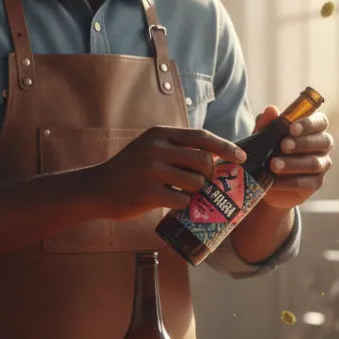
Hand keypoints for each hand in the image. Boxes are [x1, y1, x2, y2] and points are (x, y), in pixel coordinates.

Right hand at [81, 126, 246, 220]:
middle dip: (211, 175)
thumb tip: (217, 156)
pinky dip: (183, 205)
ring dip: (196, 192)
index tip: (241, 157)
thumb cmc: (130, 170)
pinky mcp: (148, 193)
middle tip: (208, 183)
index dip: (225, 147)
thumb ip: (177, 148)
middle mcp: (156, 148)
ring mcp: (151, 171)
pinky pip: (182, 201)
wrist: (96, 189)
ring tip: (185, 193)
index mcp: (160, 134)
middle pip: (203, 161)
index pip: (202, 137)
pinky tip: (173, 203)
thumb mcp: (150, 148)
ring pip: (195, 183)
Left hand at [256, 107, 332, 208]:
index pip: (321, 122)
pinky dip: (289, 181)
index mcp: (313, 128)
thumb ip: (267, 123)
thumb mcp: (263, 136)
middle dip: (302, 143)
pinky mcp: (315, 183)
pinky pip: (307, 182)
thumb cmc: (269, 150)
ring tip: (274, 164)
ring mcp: (321, 165)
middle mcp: (322, 145)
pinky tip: (274, 181)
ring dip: (294, 163)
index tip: (292, 128)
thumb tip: (271, 110)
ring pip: (314, 163)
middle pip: (323, 141)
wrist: (264, 180)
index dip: (309, 124)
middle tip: (283, 145)